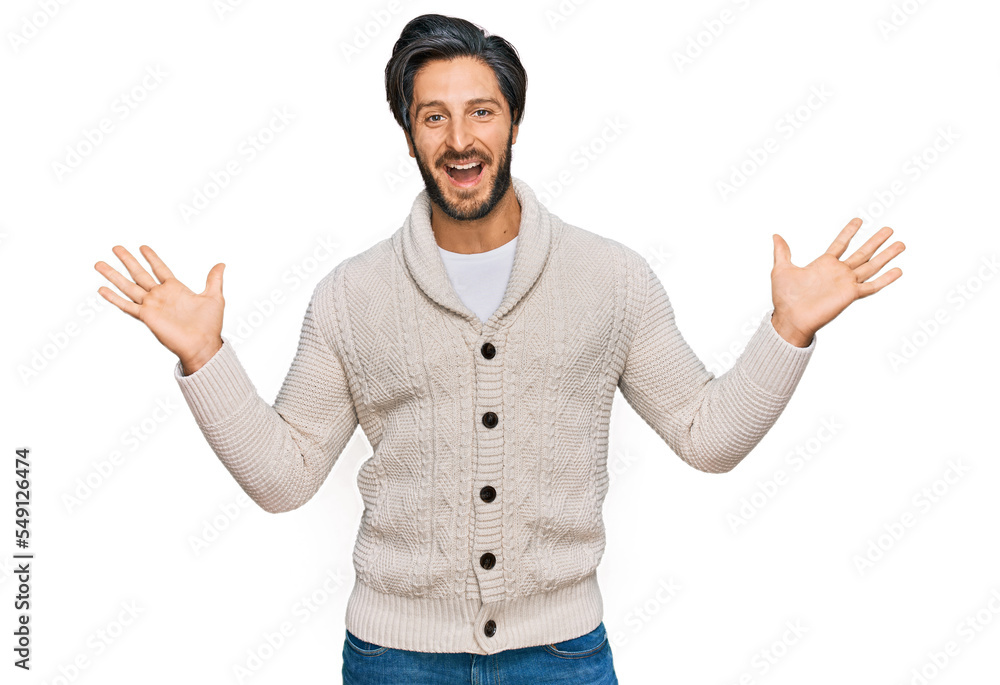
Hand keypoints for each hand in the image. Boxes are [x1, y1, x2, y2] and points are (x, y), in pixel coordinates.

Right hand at [95, 245, 225, 373]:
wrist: (202, 345)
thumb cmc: (210, 325)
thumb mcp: (214, 298)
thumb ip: (214, 280)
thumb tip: (221, 264)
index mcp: (175, 289)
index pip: (160, 269)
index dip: (152, 258)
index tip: (142, 247)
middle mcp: (160, 295)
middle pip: (139, 274)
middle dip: (127, 261)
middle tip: (115, 247)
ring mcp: (151, 305)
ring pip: (128, 286)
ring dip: (114, 275)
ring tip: (99, 264)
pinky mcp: (146, 316)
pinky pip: (127, 306)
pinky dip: (114, 298)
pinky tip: (102, 289)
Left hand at [770, 218, 904, 346]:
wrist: (790, 318)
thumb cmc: (785, 298)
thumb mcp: (781, 269)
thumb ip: (782, 252)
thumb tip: (776, 236)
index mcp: (823, 264)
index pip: (841, 244)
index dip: (849, 232)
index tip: (859, 220)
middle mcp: (838, 272)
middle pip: (862, 252)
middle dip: (876, 241)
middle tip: (889, 229)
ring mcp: (846, 283)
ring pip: (871, 265)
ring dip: (886, 255)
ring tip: (900, 244)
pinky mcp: (851, 295)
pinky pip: (872, 286)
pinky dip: (886, 279)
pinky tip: (898, 270)